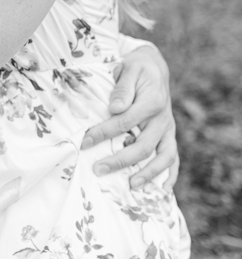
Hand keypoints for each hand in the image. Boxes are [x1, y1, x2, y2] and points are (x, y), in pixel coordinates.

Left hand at [82, 44, 177, 188]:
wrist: (154, 67)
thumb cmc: (137, 69)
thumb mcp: (129, 69)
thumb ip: (123, 88)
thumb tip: (116, 108)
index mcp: (152, 101)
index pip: (124, 122)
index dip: (103, 133)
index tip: (85, 142)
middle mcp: (163, 119)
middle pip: (143, 145)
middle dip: (120, 160)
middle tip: (98, 169)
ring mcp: (168, 129)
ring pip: (163, 157)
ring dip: (148, 174)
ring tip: (131, 186)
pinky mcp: (169, 136)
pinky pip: (173, 158)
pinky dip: (169, 175)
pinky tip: (161, 191)